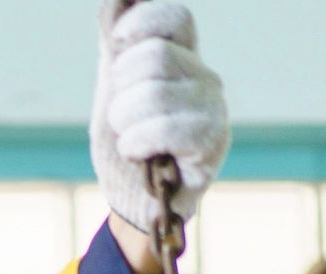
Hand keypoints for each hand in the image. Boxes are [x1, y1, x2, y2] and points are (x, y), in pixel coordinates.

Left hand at [89, 1, 228, 231]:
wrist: (135, 203)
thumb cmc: (127, 145)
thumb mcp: (113, 92)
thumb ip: (114, 47)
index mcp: (182, 58)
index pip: (175, 18)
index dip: (142, 23)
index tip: (118, 43)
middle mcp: (204, 77)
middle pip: (155, 55)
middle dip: (121, 89)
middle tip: (122, 117)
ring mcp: (213, 108)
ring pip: (154, 93)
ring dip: (124, 123)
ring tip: (129, 139)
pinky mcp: (213, 141)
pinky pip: (167, 128)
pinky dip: (137, 143)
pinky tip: (138, 154)